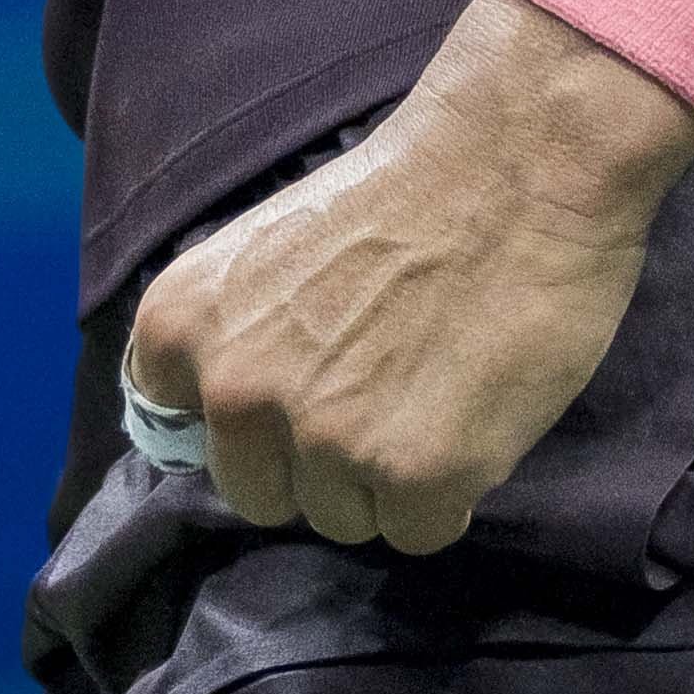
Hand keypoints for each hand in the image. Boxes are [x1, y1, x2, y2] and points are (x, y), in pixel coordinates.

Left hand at [121, 0, 693, 550]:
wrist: (517, 160)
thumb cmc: (404, 188)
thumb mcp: (268, 251)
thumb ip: (237, 334)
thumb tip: (226, 417)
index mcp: (183, 323)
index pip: (176, 424)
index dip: (247, 413)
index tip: (296, 380)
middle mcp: (233, 391)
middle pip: (261, 492)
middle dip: (316, 461)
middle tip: (381, 389)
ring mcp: (323, 441)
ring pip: (343, 519)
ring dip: (386, 480)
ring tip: (435, 392)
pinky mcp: (413, 479)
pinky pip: (418, 533)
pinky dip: (449, 495)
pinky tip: (473, 420)